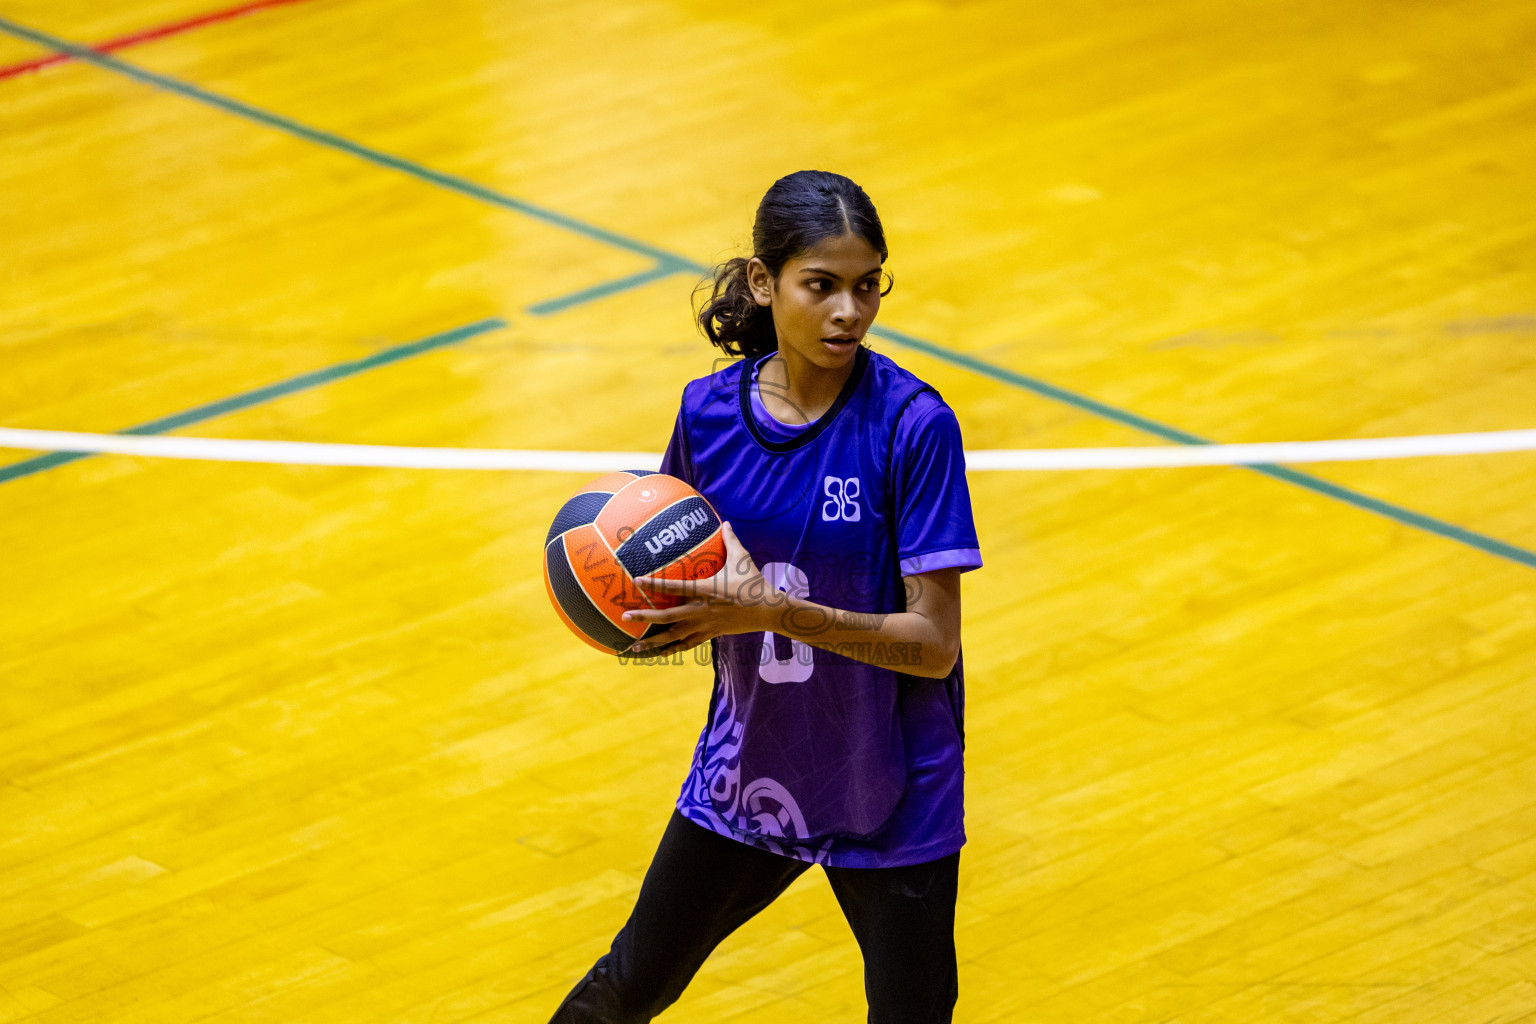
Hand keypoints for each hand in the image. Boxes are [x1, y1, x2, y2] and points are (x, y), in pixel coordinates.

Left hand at [621, 521, 773, 656]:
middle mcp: (702, 610)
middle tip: (625, 617)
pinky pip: (686, 644)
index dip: (655, 584)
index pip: (676, 587)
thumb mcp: (742, 558)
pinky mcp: (709, 634)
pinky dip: (671, 649)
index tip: (636, 580)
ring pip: (674, 636)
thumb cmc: (754, 582)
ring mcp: (705, 625)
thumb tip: (726, 521)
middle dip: (645, 617)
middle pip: (668, 617)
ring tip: (633, 647)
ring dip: (653, 643)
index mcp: (707, 590)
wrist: (768, 611)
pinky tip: (658, 654)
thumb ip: (730, 540)